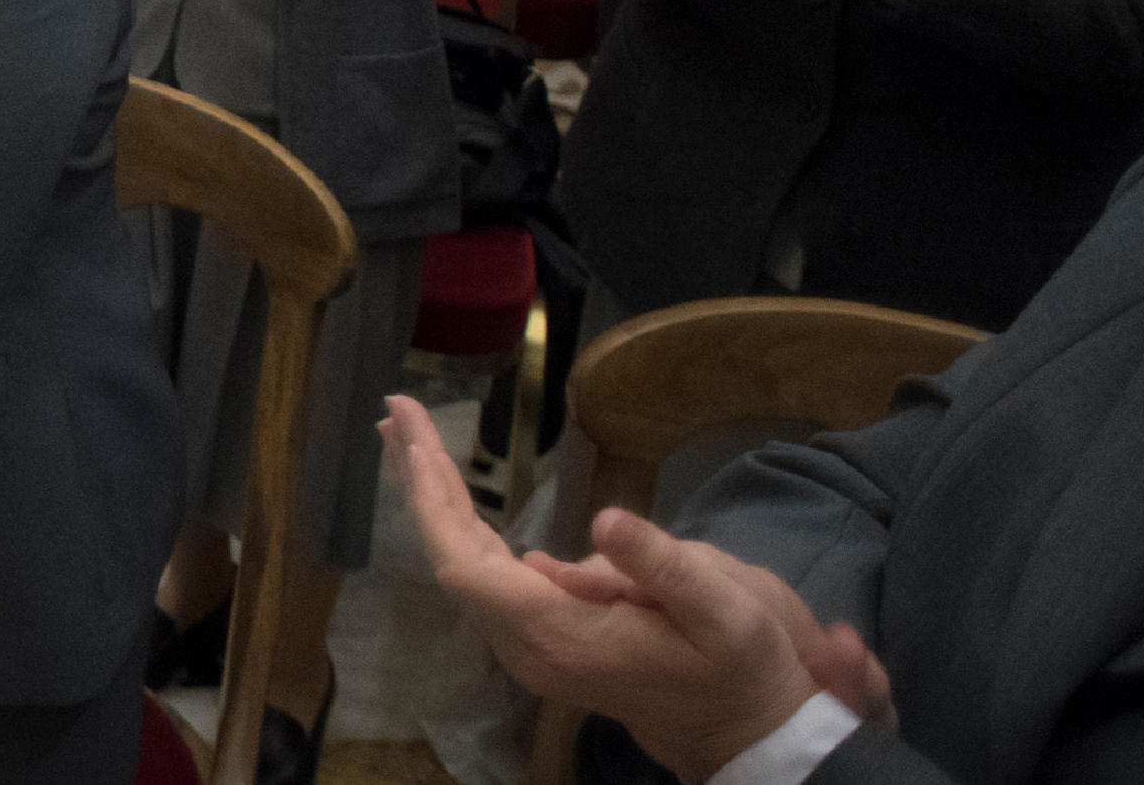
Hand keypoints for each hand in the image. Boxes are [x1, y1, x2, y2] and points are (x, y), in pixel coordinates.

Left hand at [382, 396, 869, 780]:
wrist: (746, 731)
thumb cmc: (740, 666)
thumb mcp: (723, 610)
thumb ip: (661, 565)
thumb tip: (603, 520)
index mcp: (561, 637)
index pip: (467, 567)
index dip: (433, 502)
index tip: (414, 437)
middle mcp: (530, 649)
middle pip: (453, 560)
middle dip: (422, 482)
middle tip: (397, 413)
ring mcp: (533, 649)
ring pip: (464, 566)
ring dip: (435, 499)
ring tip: (410, 433)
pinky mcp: (545, 640)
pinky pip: (486, 575)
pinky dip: (461, 523)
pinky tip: (450, 490)